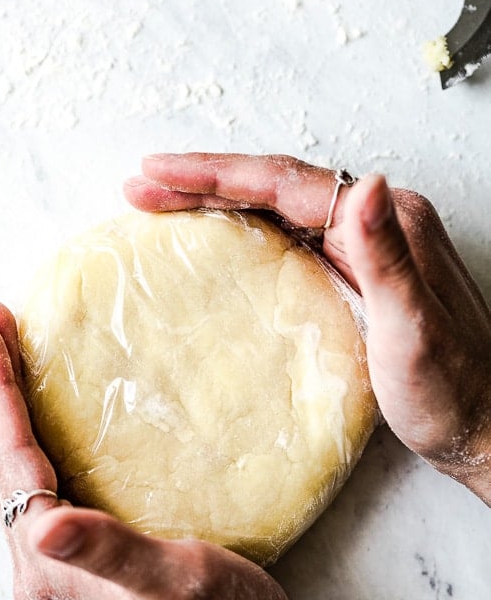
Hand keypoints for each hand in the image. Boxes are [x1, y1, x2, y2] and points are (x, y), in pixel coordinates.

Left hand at [0, 301, 346, 599]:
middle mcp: (39, 570)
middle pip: (2, 464)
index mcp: (49, 566)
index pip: (10, 459)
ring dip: (9, 415)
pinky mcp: (79, 571)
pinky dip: (35, 445)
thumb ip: (108, 551)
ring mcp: (56, 573)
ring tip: (9, 360)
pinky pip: (40, 492)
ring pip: (17, 477)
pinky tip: (48, 425)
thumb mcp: (173, 581)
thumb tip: (44, 526)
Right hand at [125, 153, 490, 503]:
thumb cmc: (453, 389)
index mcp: (385, 221)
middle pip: (273, 187)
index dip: (215, 174)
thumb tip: (366, 182)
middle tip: (142, 184)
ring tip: (161, 202)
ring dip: (217, 201)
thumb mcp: (415, 329)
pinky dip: (243, 231)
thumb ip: (388, 256)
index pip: (282, 183)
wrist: (487, 427)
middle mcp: (374, 223)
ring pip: (276, 209)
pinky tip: (217, 241)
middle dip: (204, 181)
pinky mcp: (355, 275)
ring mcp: (364, 248)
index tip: (159, 172)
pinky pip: (287, 238)